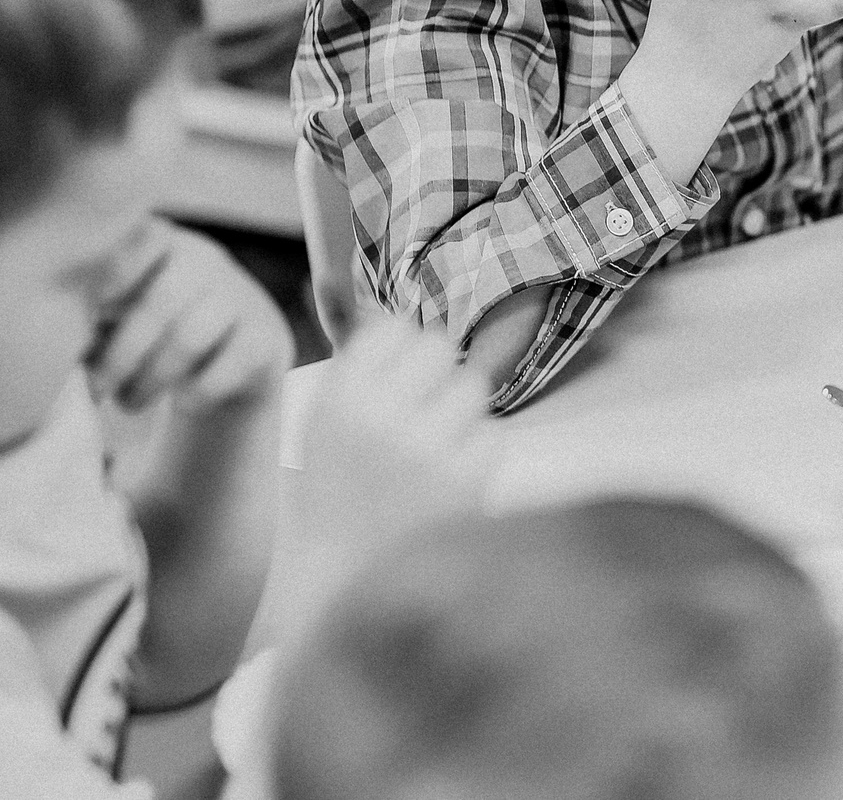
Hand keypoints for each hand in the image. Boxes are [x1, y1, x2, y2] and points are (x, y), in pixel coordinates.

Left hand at [88, 225, 292, 416]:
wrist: (239, 355)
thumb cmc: (161, 331)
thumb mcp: (127, 313)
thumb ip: (97, 318)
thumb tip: (73, 345)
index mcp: (165, 245)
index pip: (142, 239)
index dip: (113, 273)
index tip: (93, 312)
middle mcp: (206, 260)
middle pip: (159, 303)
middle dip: (121, 355)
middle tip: (97, 390)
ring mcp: (240, 295)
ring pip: (189, 338)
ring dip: (150, 380)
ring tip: (129, 403)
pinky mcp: (267, 335)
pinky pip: (227, 368)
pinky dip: (196, 392)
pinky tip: (183, 402)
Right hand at [300, 320, 496, 539]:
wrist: (333, 560)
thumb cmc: (330, 478)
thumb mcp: (323, 412)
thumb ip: (361, 360)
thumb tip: (403, 310)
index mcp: (343, 397)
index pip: (396, 329)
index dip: (401, 346)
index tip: (398, 368)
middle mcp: (384, 418)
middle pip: (439, 347)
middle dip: (434, 369)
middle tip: (422, 397)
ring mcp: (428, 452)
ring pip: (473, 386)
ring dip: (457, 404)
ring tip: (433, 434)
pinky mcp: (465, 484)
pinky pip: (492, 435)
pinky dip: (475, 447)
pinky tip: (446, 467)